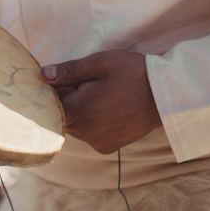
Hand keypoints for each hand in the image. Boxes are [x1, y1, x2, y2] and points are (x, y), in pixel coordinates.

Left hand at [41, 50, 161, 153]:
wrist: (166, 94)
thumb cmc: (133, 73)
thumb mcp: (100, 63)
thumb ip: (70, 71)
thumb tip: (43, 75)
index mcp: (81, 111)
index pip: (50, 105)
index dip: (54, 90)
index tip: (65, 78)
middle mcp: (86, 133)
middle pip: (61, 118)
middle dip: (68, 101)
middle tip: (86, 84)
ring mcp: (97, 142)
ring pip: (75, 127)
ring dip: (80, 112)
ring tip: (99, 96)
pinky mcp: (108, 146)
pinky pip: (89, 135)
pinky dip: (91, 123)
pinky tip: (107, 108)